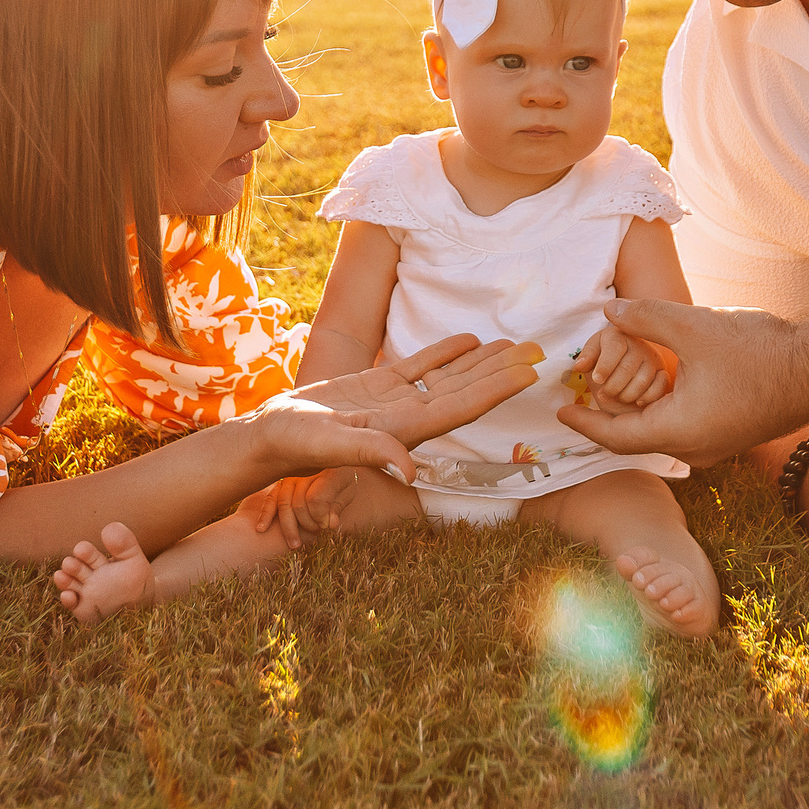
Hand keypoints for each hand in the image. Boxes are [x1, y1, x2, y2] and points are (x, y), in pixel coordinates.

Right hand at [237, 469, 358, 547]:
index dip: (320, 517)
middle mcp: (306, 470)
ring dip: (288, 527)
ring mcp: (291, 475)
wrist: (332, 466)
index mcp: (328, 470)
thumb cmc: (341, 482)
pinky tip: (261, 529)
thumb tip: (330, 524)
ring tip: (295, 545)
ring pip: (283, 503)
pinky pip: (270, 498)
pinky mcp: (279, 482)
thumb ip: (338, 508)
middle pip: (298, 503)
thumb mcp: (347, 493)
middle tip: (316, 533)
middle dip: (307, 524)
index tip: (326, 526)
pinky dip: (265, 514)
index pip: (316, 499)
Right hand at [247, 334, 542, 481]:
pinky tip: (468, 339)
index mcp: (406, 431)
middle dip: (502, 372)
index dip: (498, 389)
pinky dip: (446, 353)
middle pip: (466, 391)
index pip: (462, 407)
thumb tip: (411, 469)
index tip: (530, 373)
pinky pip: (421, 367)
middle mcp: (409, 418)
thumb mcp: (332, 446)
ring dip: (482, 362)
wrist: (270, 438)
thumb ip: (371, 452)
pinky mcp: (378, 388)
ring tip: (514, 343)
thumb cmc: (298, 445)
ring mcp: (395, 402)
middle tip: (539, 350)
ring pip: (449, 378)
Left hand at [556, 300, 808, 465]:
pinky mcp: (731, 434)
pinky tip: (657, 384)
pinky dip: (661, 411)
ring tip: (613, 383)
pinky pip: (683, 428)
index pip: (614, 437)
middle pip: (634, 438)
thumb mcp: (693, 327)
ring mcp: (716, 445)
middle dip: (606, 414)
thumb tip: (608, 310)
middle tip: (582, 389)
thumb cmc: (759, 351)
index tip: (560, 409)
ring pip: (660, 433)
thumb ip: (645, 318)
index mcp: (678, 431)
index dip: (583, 421)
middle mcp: (694, 448)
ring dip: (635, 411)